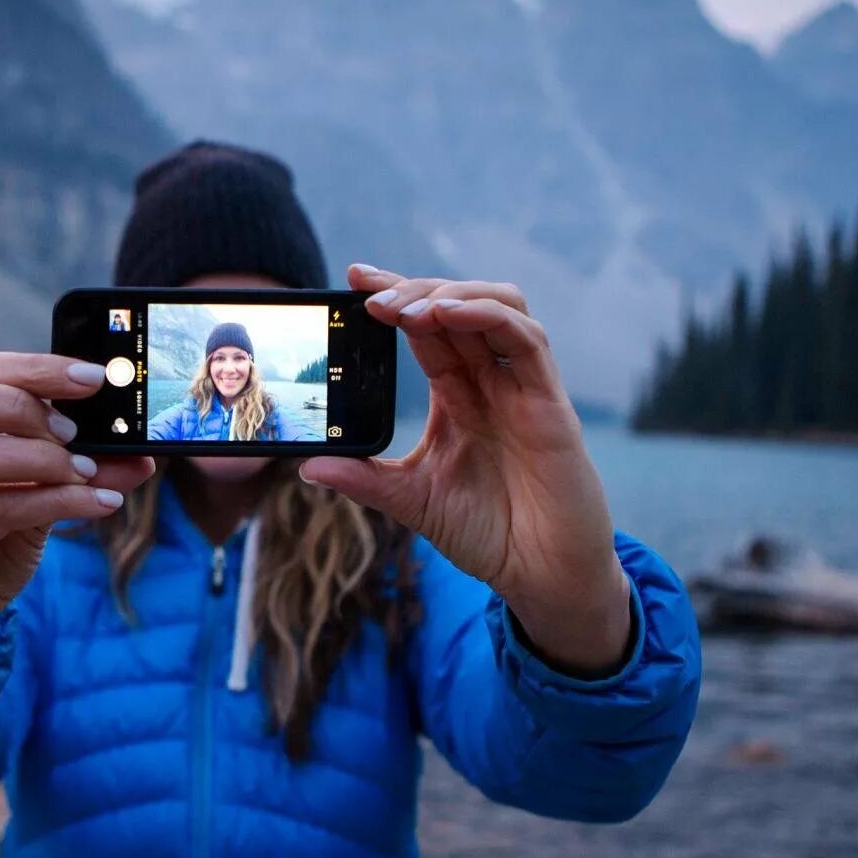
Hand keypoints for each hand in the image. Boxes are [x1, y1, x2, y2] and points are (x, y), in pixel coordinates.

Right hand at [0, 353, 155, 689]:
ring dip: (37, 456)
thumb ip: (80, 471)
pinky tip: (98, 504)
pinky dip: (55, 501)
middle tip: (74, 429)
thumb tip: (141, 455)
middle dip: (18, 403)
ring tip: (85, 470)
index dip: (33, 369)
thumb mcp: (38, 499)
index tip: (93, 378)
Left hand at [298, 264, 629, 673]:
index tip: (353, 280)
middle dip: (412, 289)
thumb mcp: (412, 502)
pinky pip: (526, 340)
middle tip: (368, 293)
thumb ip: (364, 480)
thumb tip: (308, 465)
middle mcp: (491, 382)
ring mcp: (522, 388)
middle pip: (457, 305)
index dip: (394, 297)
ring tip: (404, 308)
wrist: (541, 577)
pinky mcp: (550, 403)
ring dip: (449, 294)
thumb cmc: (490, 534)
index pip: (426, 330)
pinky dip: (488, 316)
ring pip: (497, 306)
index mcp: (459, 397)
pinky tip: (448, 315)